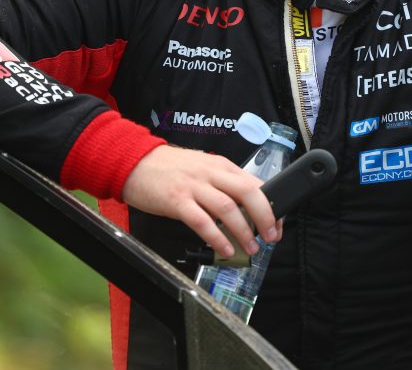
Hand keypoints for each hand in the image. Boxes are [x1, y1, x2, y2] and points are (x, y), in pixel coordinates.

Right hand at [121, 145, 280, 258]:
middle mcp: (211, 174)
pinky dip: (217, 238)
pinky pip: (202, 222)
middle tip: (270, 237)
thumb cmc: (170, 168)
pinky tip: (225, 250)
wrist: (135, 161)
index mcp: (221, 166)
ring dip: (243, 232)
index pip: (255, 184)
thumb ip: (223, 183)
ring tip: (251, 248)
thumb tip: (246, 208)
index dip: (271, 206)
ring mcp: (194, 186)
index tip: (277, 225)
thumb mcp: (202, 168)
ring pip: (228, 209)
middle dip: (264, 217)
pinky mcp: (177, 201)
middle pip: (248, 193)